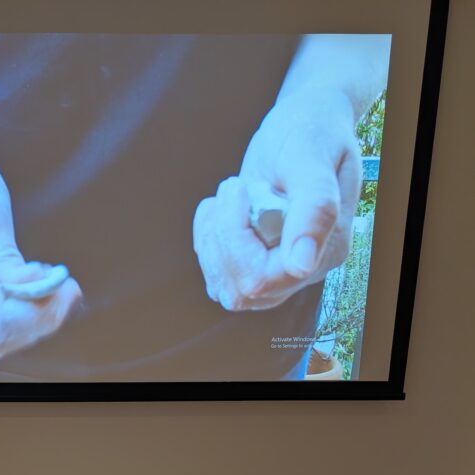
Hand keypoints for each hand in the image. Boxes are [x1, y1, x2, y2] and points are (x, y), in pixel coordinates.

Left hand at [193, 91, 361, 310]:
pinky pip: (218, 277)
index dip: (236, 240)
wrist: (305, 125)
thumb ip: (314, 209)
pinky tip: (221, 209)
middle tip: (234, 187)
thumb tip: (300, 266)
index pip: (264, 279)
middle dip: (223, 238)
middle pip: (241, 290)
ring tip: (230, 195)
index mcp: (326, 250)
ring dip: (212, 240)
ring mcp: (279, 273)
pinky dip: (207, 241)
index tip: (239, 189)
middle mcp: (304, 271)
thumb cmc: (310, 133)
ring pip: (226, 288)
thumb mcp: (311, 160)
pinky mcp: (257, 267)